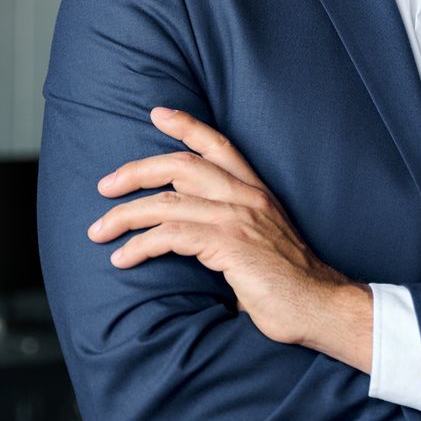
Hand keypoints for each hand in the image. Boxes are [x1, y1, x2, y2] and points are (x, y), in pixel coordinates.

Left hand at [89, 107, 372, 369]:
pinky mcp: (229, 245)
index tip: (157, 114)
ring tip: (98, 231)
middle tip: (105, 186)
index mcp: (256, 192)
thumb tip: (192, 241)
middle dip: (135, 171)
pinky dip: (139, 246)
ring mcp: (238, 219)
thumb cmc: (291, 285)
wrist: (322, 307)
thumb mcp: (262, 243)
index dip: (187, 125)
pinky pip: (170, 235)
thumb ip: (231, 232)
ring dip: (124, 216)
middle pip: (180, 166)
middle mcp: (247, 197)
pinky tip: (123, 259)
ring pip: (166, 202)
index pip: (219, 145)